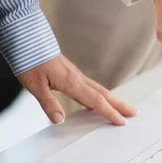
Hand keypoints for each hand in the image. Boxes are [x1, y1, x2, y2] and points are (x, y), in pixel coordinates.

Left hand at [17, 55, 136, 124]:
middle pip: (104, 94)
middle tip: (134, 113)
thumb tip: (60, 120)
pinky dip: (99, 95)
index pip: (96, 101)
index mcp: (72, 83)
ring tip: (122, 107)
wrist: (28, 41)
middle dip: (120, 105)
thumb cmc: (31, 61)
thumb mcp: (35, 86)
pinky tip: (97, 100)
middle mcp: (78, 78)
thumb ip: (49, 103)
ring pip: (100, 89)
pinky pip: (91, 86)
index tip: (122, 121)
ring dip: (113, 99)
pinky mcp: (72, 73)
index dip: (110, 112)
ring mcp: (76, 75)